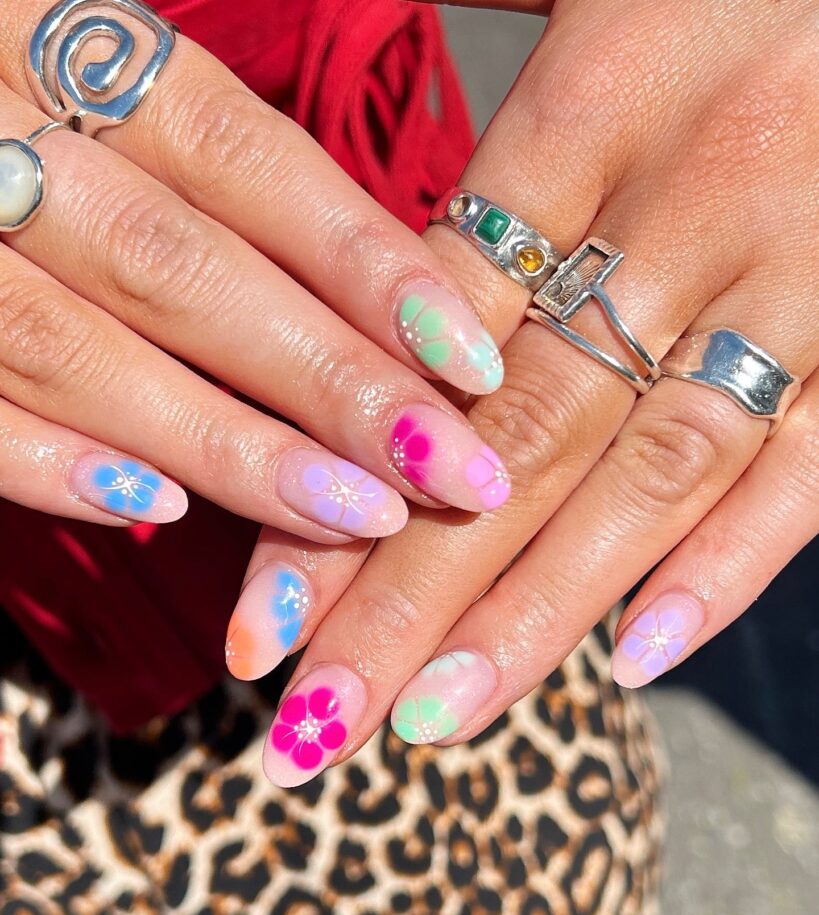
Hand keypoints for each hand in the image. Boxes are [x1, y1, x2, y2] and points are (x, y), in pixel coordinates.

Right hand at [0, 1, 508, 533]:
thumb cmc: (0, 99)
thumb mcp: (87, 78)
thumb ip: (201, 174)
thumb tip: (357, 302)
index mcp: (62, 36)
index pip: (248, 159)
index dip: (367, 264)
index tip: (471, 361)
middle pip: (187, 267)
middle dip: (330, 382)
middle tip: (448, 470)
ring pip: (83, 346)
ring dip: (226, 443)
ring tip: (350, 512)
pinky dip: (49, 460)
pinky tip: (156, 515)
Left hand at [237, 0, 818, 784]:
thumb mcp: (596, 9)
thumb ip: (500, 161)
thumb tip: (398, 311)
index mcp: (589, 114)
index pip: (424, 345)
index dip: (339, 482)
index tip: (264, 614)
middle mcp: (684, 211)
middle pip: (513, 441)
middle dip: (406, 597)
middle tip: (314, 721)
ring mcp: (794, 283)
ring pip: (642, 477)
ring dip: (532, 615)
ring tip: (428, 723)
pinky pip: (805, 469)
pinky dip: (721, 569)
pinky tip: (629, 662)